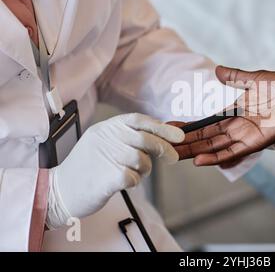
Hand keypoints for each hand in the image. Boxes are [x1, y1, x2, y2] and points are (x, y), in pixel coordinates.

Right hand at [46, 113, 184, 228]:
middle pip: (145, 139)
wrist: (59, 191)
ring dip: (144, 169)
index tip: (178, 135)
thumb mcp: (102, 143)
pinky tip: (123, 182)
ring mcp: (106, 156)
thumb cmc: (87, 169)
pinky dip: (134, 182)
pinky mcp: (108, 177)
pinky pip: (134, 177)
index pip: (139, 120)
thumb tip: (160, 136)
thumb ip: (127, 137)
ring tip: (134, 173)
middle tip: (173, 158)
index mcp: (105, 128)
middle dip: (164, 148)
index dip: (161, 126)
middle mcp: (106, 138)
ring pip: (142, 159)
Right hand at [175, 66, 274, 165]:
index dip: (189, 127)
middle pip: (207, 139)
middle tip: (164, 148)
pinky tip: (200, 160)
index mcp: (236, 113)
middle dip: (186, 144)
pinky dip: (216, 156)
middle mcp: (239, 127)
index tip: (169, 128)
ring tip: (175, 155)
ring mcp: (247, 135)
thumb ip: (236, 77)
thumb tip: (216, 71)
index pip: (206, 123)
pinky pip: (234, 152)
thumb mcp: (257, 79)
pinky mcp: (258, 141)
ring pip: (215, 148)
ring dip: (195, 152)